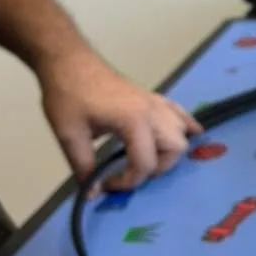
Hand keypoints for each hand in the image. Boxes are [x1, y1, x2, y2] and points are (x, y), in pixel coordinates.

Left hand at [39, 48, 200, 189]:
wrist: (68, 61)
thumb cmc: (67, 95)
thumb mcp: (69, 135)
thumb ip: (83, 167)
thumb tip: (92, 194)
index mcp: (133, 121)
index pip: (145, 163)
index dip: (126, 182)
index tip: (104, 184)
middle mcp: (152, 111)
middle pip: (175, 148)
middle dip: (155, 168)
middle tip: (129, 172)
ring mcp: (154, 102)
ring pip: (182, 131)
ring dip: (169, 151)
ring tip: (146, 157)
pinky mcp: (151, 97)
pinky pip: (179, 112)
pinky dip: (185, 125)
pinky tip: (188, 132)